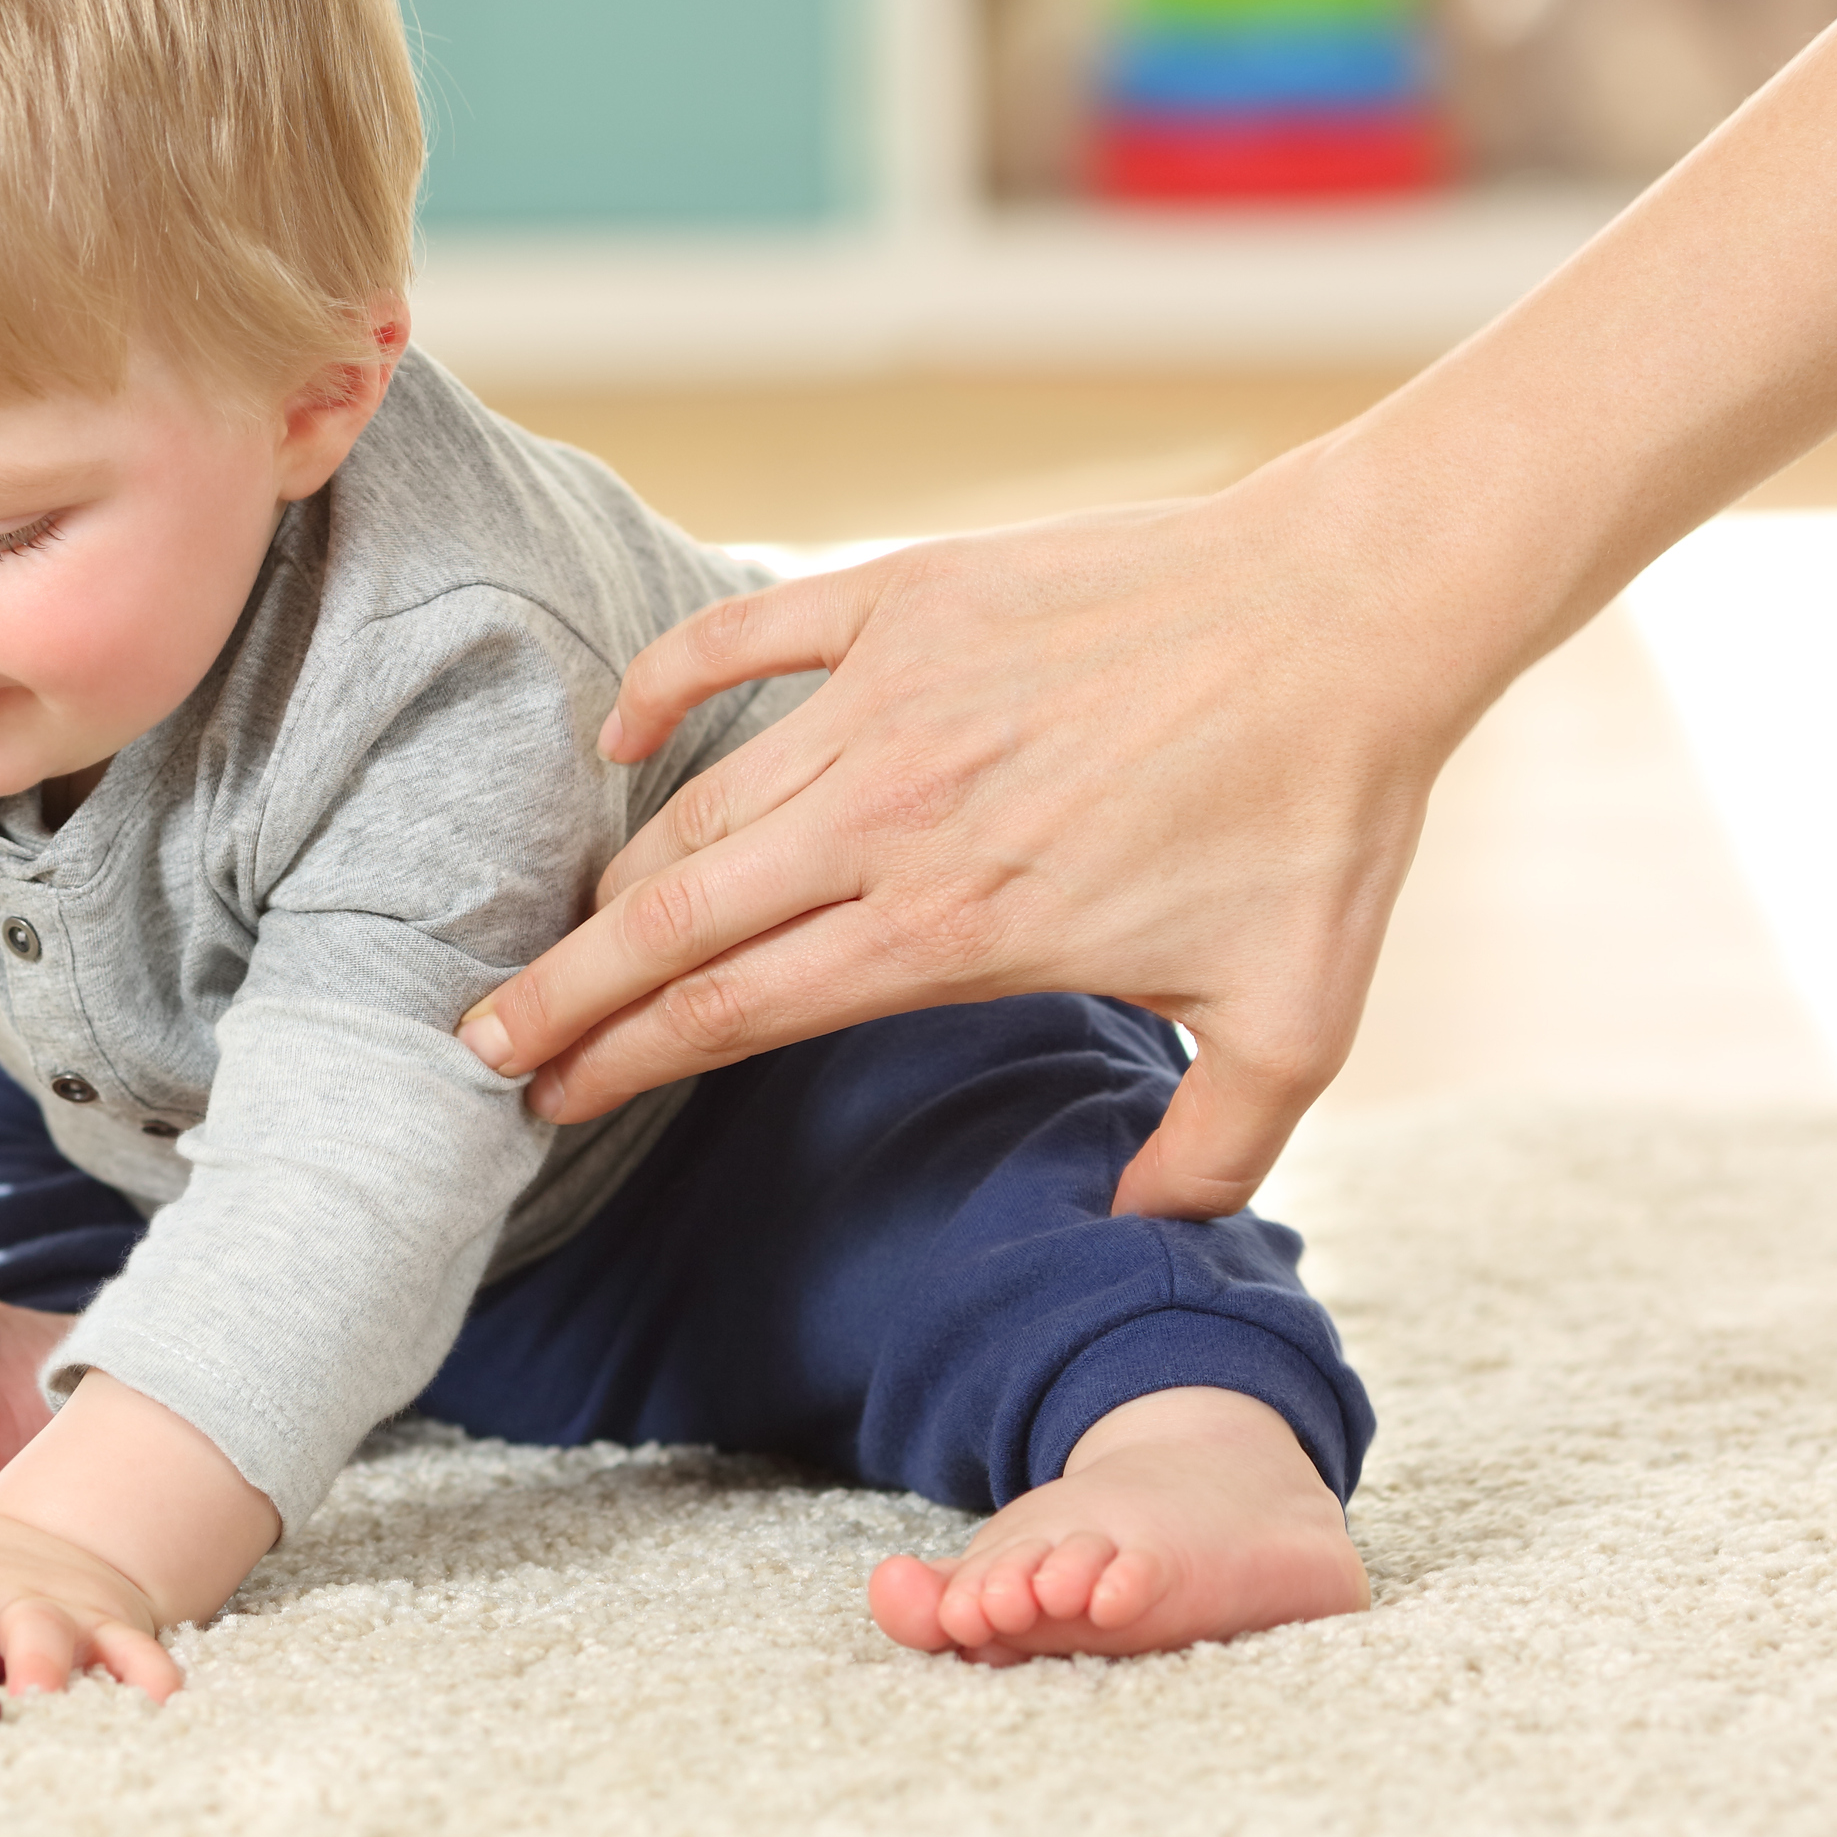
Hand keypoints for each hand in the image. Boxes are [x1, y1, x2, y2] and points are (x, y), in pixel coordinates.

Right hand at [460, 472, 1455, 1220]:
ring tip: (559, 932)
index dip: (623, 1063)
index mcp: (951, 928)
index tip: (551, 1100)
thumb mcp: (1293, 1023)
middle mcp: (889, 818)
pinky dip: (657, 688)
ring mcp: (887, 699)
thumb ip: (1208, 1151)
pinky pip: (734, 640)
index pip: (732, 1012)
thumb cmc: (1322, 817)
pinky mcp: (903, 599)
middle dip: (562, 992)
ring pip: (693, 803)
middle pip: (670, 920)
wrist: (1352, 614)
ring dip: (610, 878)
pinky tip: (615, 739)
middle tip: (484, 1042)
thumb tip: (1145, 1237)